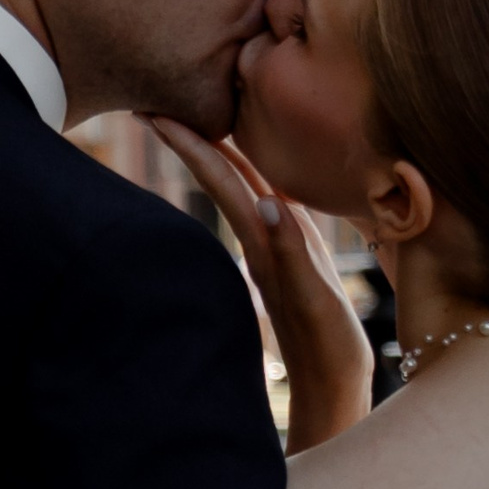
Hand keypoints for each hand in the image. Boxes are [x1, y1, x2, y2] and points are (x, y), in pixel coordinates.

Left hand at [149, 120, 374, 451]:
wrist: (332, 389)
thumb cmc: (328, 348)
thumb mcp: (313, 299)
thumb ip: (292, 253)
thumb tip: (265, 204)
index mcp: (264, 242)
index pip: (222, 180)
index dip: (192, 143)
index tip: (156, 111)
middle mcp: (265, 240)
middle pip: (224, 177)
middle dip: (193, 137)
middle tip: (157, 99)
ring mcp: (278, 249)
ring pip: (243, 188)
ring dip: (218, 154)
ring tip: (198, 119)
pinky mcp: (295, 260)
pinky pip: (268, 206)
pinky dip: (255, 180)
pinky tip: (256, 172)